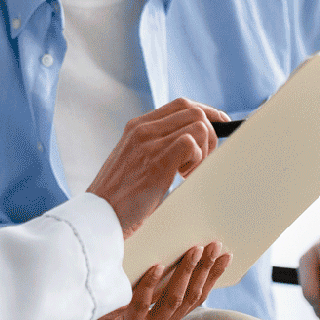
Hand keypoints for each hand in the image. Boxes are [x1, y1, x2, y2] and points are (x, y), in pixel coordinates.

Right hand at [85, 99, 223, 236]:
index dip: (206, 112)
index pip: (181, 105)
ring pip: (198, 125)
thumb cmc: (119, 195)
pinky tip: (182, 177)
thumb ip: (154, 146)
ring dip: (204, 149)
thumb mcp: (133, 160)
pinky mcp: (157, 160)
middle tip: (201, 161)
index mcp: (136, 126)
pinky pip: (191, 143)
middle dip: (210, 134)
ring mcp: (148, 142)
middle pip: (194, 111)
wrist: (99, 214)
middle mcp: (142, 129)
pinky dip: (197, 160)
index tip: (220, 124)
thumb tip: (189, 143)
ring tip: (187, 172)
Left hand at [85, 242, 230, 319]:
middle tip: (214, 245)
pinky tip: (156, 266)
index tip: (226, 255)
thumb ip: (156, 292)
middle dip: (204, 269)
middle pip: (190, 297)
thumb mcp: (140, 309)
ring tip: (194, 250)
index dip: (213, 277)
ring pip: (172, 300)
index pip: (198, 298)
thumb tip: (171, 256)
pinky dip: (150, 284)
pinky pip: (141, 305)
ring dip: (186, 273)